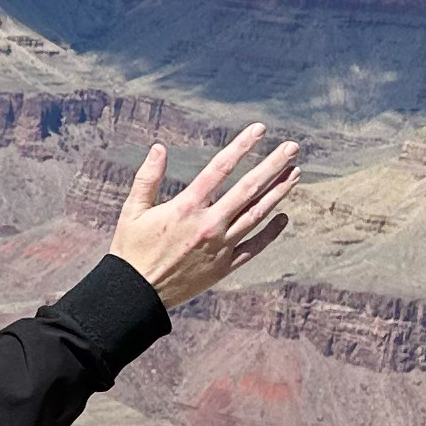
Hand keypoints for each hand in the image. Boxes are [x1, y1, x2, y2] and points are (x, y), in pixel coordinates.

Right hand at [110, 124, 303, 307]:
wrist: (135, 295)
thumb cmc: (130, 250)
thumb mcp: (133, 211)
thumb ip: (147, 178)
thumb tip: (159, 148)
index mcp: (186, 207)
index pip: (220, 169)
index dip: (242, 146)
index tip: (259, 130)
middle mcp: (208, 225)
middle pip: (248, 189)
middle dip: (272, 166)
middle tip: (292, 148)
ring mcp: (220, 247)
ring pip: (257, 215)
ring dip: (278, 193)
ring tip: (295, 173)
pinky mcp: (223, 267)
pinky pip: (254, 247)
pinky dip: (271, 233)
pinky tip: (284, 218)